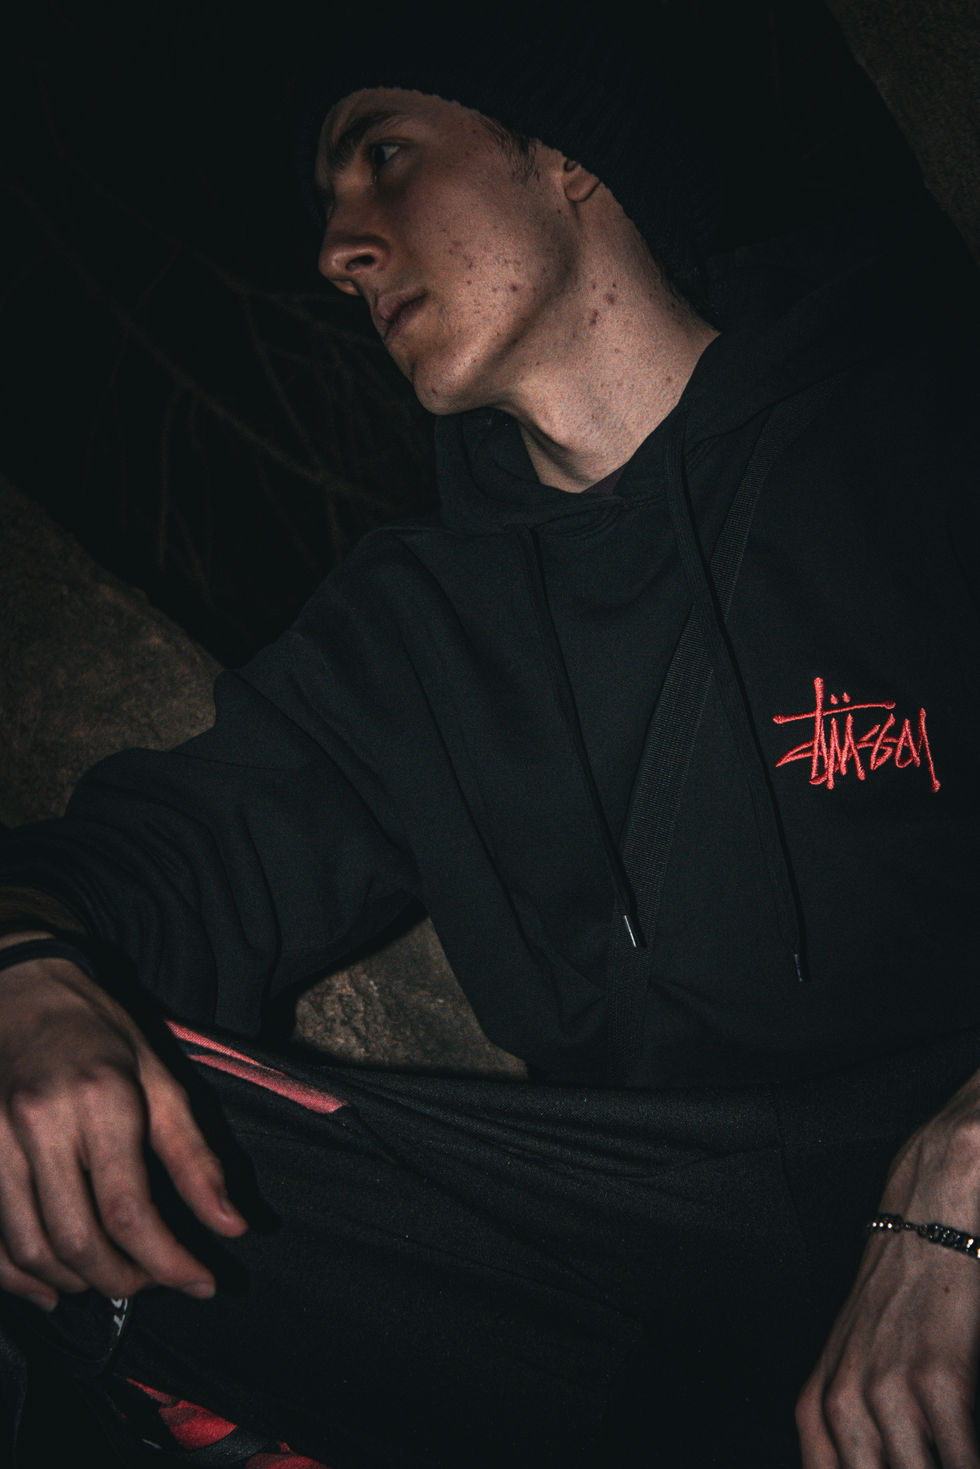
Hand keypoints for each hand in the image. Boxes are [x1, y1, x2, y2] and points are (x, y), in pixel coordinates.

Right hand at [0, 935, 246, 1310]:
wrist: (22, 990)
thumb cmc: (100, 1033)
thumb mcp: (161, 1079)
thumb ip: (196, 1158)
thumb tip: (232, 1226)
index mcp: (101, 1099)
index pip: (130, 1209)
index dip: (168, 1261)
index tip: (201, 1281)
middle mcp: (40, 1123)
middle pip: (77, 1239)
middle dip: (123, 1279)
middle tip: (154, 1281)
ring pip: (28, 1247)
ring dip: (75, 1281)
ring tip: (112, 1277)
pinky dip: (15, 1275)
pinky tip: (50, 1287)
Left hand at [797, 1078, 979, 1467]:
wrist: (927, 1218)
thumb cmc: (897, 1299)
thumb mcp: (854, 1361)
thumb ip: (851, 1431)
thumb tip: (865, 1458)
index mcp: (820, 1403)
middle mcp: (846, 1400)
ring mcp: (889, 1389)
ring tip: (949, 1464)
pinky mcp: (939, 1374)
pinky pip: (961, 1456)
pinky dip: (967, 1464)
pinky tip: (970, 1462)